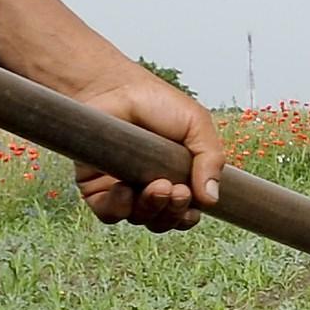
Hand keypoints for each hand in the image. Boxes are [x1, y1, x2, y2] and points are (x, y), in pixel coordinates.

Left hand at [71, 65, 224, 229]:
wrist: (116, 87)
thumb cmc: (157, 102)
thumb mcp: (197, 125)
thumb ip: (211, 159)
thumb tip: (212, 199)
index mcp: (177, 178)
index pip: (184, 214)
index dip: (187, 217)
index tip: (193, 203)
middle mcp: (149, 188)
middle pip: (163, 221)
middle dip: (172, 213)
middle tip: (176, 191)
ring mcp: (122, 190)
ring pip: (138, 219)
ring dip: (150, 210)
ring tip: (158, 186)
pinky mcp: (96, 188)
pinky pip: (109, 213)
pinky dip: (119, 208)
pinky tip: (125, 188)